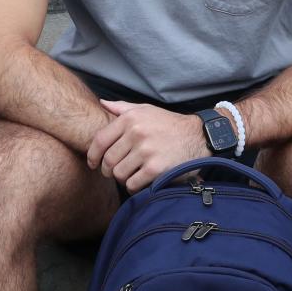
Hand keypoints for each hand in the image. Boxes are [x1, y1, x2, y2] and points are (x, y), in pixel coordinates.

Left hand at [86, 99, 209, 193]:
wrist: (199, 136)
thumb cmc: (169, 124)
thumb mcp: (146, 110)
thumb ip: (122, 108)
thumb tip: (102, 103)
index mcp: (130, 119)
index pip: (100, 140)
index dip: (92, 155)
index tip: (93, 164)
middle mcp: (136, 134)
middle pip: (108, 160)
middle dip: (108, 170)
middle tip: (113, 173)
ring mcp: (146, 151)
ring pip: (118, 174)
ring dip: (122, 179)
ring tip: (130, 175)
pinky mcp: (156, 168)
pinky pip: (133, 184)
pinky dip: (133, 187)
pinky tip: (139, 182)